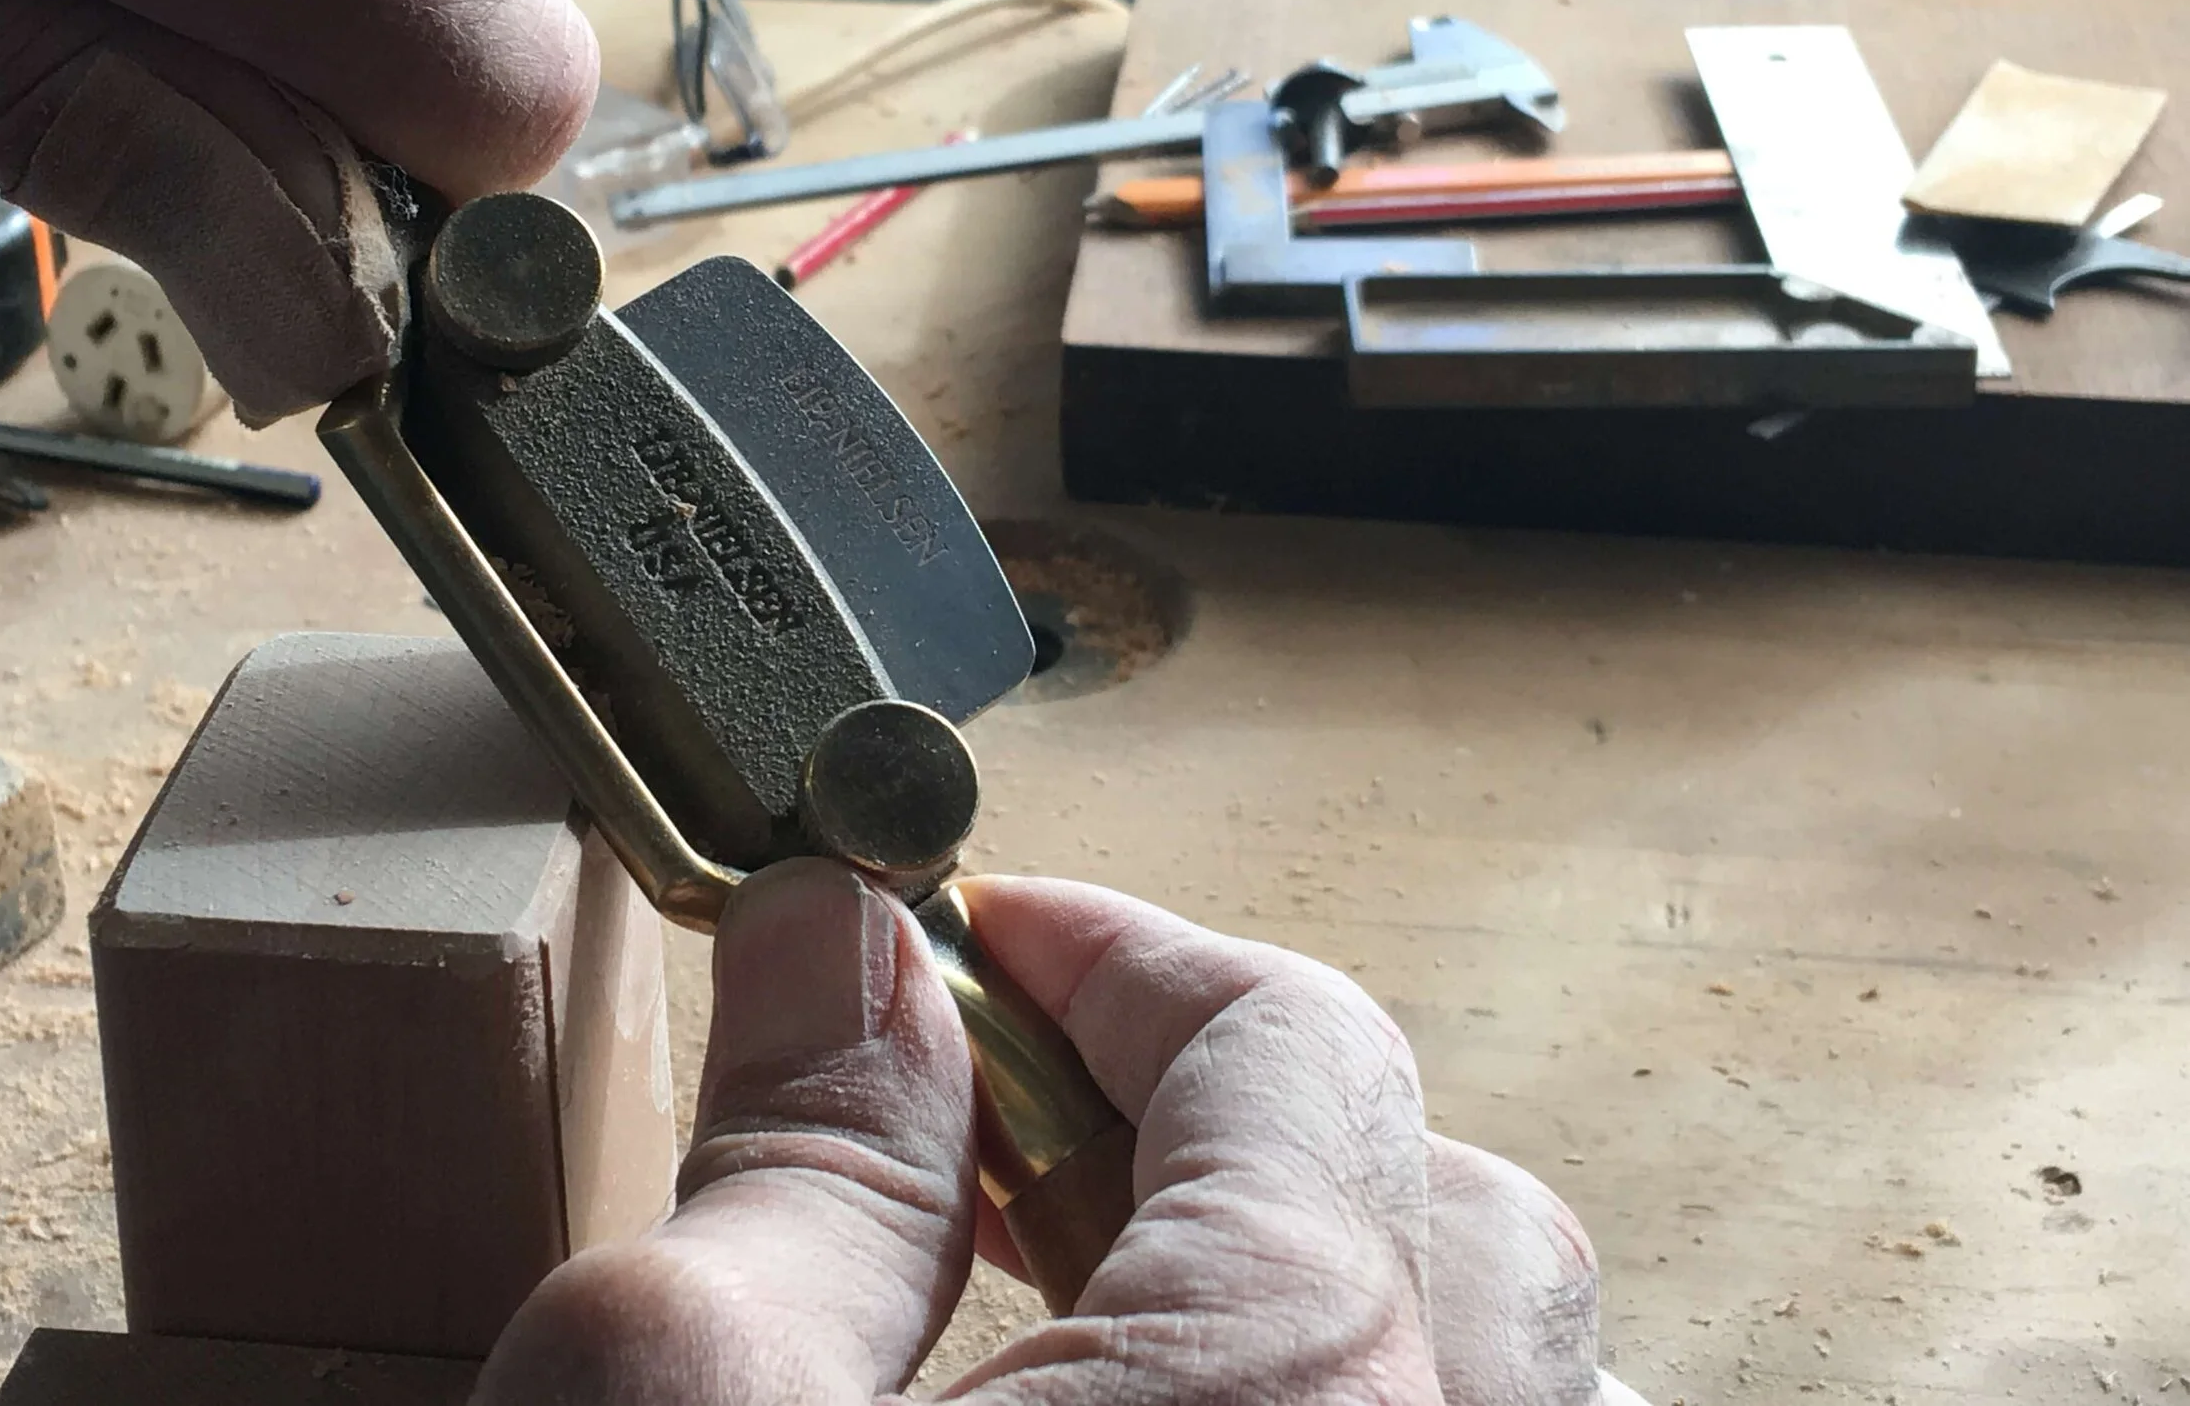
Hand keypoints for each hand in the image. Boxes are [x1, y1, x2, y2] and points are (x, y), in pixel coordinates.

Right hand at [484, 860, 1649, 1404]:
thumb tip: (838, 938)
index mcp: (1303, 1387)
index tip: (986, 928)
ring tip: (1100, 1310)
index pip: (1283, 1037)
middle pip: (1445, 1205)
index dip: (1115, 949)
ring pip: (1488, 1371)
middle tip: (1029, 1130)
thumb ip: (799, 1150)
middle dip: (1237, 1115)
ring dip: (1326, 1290)